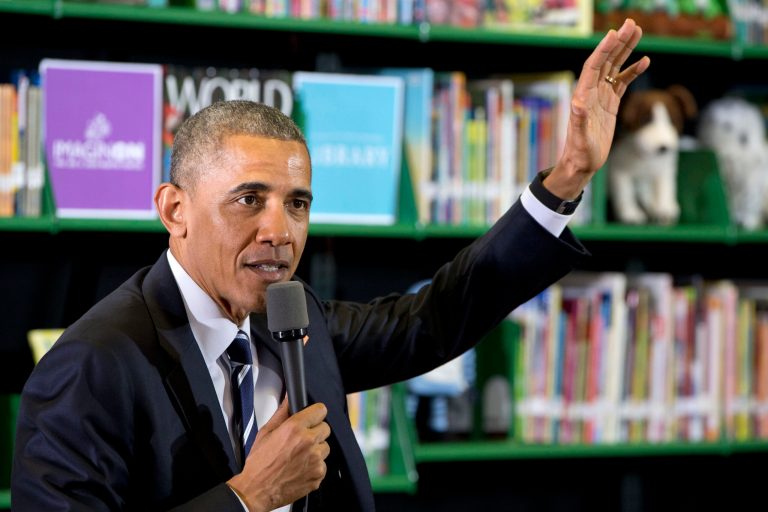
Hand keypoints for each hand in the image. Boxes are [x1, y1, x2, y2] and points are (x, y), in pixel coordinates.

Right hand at [227, 399, 330, 511]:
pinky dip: (315, 466)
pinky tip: (301, 467)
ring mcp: (315, 459)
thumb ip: (281, 413)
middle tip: (302, 439)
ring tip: (299, 455)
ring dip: (316, 449)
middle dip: (315, 432)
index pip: (320, 410)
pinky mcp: (318, 474)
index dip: (315, 414)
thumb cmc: (259, 464)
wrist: (258, 490)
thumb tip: (288, 399)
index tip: (312, 417)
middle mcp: (308, 442)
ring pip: (325, 447)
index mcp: (294, 429)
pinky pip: (323, 464)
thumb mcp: (266, 432)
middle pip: (325, 428)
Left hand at [545, 18, 650, 199]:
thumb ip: (578, 121)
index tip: (614, 34)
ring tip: (638, 32)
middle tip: (632, 24)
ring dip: (626, 50)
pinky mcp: (610, 105)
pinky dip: (633, 71)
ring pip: (615, 68)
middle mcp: (591, 93)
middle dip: (618, 42)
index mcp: (583, 97)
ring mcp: (601, 97)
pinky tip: (645, 61)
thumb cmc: (580, 154)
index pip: (593, 67)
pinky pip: (622, 82)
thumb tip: (577, 103)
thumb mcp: (579, 139)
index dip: (603, 50)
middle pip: (605, 61)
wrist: (582, 164)